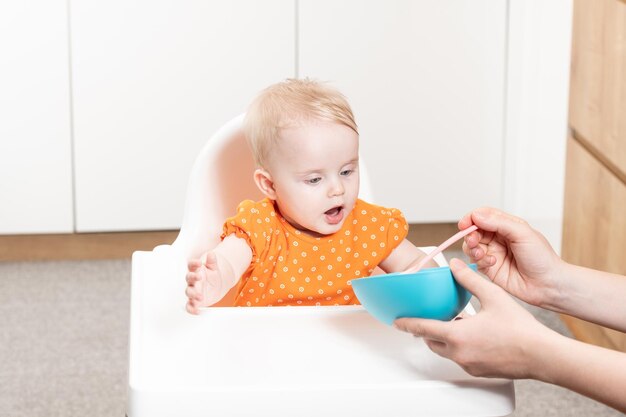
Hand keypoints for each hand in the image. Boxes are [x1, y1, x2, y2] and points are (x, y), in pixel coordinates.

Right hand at [185, 252, 223, 313]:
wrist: (216, 288)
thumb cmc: (212, 276)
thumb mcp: (214, 268)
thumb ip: (212, 262)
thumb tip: (211, 254)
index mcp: (196, 271)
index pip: (191, 265)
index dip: (193, 263)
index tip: (199, 262)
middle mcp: (192, 281)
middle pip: (188, 279)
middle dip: (192, 278)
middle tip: (199, 278)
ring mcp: (193, 291)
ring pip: (188, 292)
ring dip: (193, 294)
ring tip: (200, 296)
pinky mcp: (194, 301)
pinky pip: (190, 306)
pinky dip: (192, 309)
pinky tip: (197, 310)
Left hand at [394, 259, 556, 378]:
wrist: (542, 355)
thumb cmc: (520, 329)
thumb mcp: (492, 296)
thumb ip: (470, 280)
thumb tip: (455, 265)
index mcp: (458, 335)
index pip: (423, 328)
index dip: (407, 323)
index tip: (397, 321)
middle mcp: (460, 353)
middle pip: (431, 342)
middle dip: (425, 331)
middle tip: (425, 318)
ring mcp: (469, 364)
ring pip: (446, 351)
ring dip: (443, 338)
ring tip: (451, 323)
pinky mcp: (480, 370)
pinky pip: (461, 358)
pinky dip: (459, 346)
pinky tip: (471, 335)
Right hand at [459, 207, 563, 308]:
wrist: (548, 285)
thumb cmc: (542, 259)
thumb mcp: (523, 234)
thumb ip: (499, 223)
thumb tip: (477, 215)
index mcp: (507, 226)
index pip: (483, 216)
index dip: (471, 218)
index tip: (465, 224)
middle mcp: (498, 238)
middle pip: (474, 230)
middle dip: (470, 235)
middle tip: (473, 241)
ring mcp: (493, 253)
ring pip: (471, 246)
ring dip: (472, 248)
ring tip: (482, 254)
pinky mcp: (489, 268)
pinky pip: (475, 261)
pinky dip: (479, 261)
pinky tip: (492, 263)